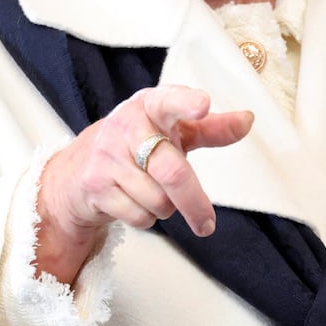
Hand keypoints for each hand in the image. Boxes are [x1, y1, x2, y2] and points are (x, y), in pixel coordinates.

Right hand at [35, 84, 253, 282]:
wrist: (77, 169)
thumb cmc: (140, 143)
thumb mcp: (173, 130)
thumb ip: (211, 128)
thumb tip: (248, 120)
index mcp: (151, 105)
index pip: (169, 101)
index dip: (186, 103)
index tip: (202, 105)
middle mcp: (127, 125)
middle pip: (172, 172)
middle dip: (194, 203)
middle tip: (207, 225)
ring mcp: (108, 156)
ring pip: (158, 200)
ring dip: (165, 207)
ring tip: (152, 191)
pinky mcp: (96, 185)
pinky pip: (139, 216)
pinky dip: (145, 218)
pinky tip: (133, 201)